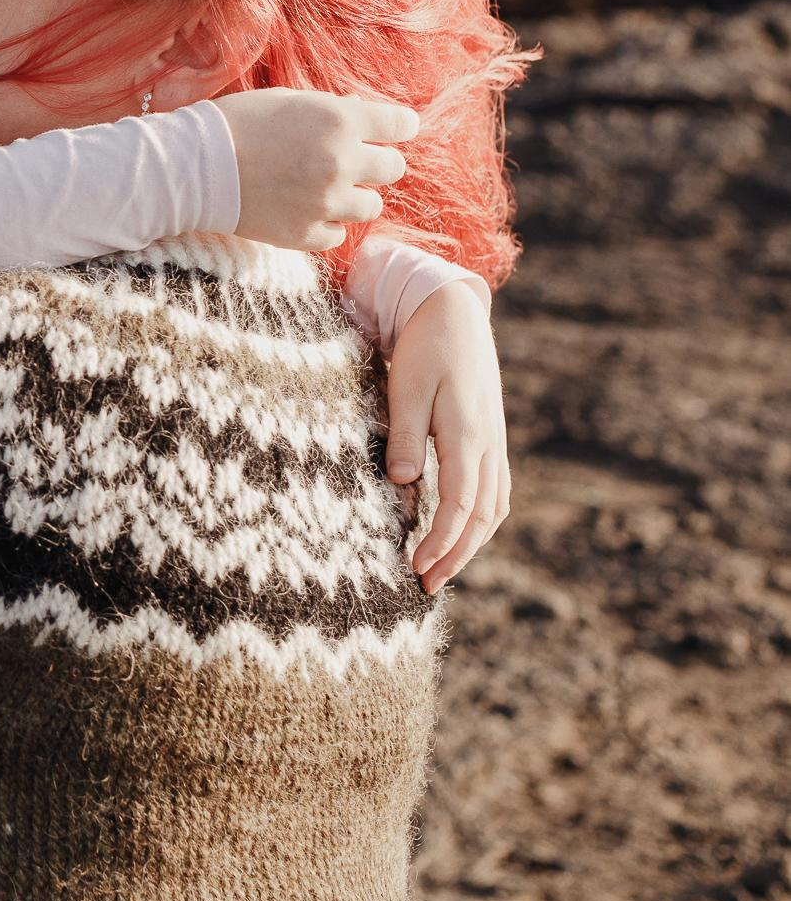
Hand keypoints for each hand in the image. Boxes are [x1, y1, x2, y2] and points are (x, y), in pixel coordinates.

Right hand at [215, 89, 417, 251]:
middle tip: (351, 162)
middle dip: (376, 163)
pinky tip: (302, 210)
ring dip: (354, 197)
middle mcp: (341, 161)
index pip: (402, 125)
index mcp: (339, 120)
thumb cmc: (236, 124)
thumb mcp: (287, 101)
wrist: (192, 167)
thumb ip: (331, 109)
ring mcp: (325, 202)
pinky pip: (338, 234)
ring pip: (372, 206)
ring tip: (324, 190)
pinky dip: (326, 224)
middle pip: (394, 168)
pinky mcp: (306, 234)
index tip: (388, 131)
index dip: (396, 127)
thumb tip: (363, 113)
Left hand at [384, 277, 509, 591]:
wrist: (454, 314)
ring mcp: (495, 444)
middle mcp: (489, 445)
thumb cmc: (424, 349)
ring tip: (441, 570)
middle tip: (426, 586)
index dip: (441, 542)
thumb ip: (406, 435)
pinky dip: (481, 521)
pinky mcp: (492, 440)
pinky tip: (462, 535)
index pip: (459, 505)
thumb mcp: (406, 386)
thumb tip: (404, 482)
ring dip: (471, 544)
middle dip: (456, 556)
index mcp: (468, 435)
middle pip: (482, 518)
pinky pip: (495, 492)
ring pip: (493, 509)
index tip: (416, 568)